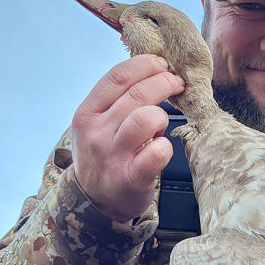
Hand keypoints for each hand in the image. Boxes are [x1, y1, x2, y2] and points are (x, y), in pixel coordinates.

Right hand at [71, 54, 183, 222]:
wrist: (94, 201)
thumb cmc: (104, 155)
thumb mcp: (97, 124)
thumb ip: (117, 100)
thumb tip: (152, 70)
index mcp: (87, 113)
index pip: (117, 77)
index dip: (145, 65)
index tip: (162, 64)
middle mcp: (97, 132)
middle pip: (137, 94)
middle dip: (164, 82)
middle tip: (177, 84)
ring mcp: (112, 155)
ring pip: (146, 118)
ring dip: (163, 114)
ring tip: (164, 121)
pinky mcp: (131, 178)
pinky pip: (156, 154)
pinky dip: (166, 146)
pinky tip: (163, 147)